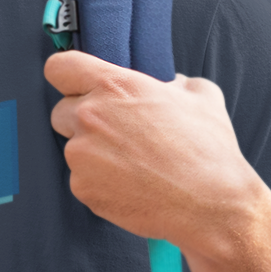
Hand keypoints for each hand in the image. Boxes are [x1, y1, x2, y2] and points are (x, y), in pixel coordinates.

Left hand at [44, 50, 267, 249]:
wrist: (211, 204)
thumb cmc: (209, 148)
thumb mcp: (202, 96)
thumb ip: (175, 82)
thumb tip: (169, 84)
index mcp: (114, 85)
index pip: (59, 67)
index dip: (67, 76)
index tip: (77, 86)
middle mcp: (89, 116)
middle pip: (60, 111)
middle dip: (81, 121)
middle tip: (116, 134)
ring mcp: (81, 154)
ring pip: (73, 148)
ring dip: (93, 154)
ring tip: (132, 165)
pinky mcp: (81, 187)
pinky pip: (81, 179)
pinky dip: (99, 183)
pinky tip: (131, 186)